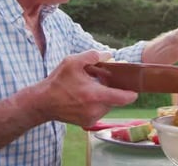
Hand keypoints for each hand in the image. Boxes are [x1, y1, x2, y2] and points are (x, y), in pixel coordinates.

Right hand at [14, 50, 137, 127]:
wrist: (42, 103)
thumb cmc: (57, 82)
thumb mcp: (72, 62)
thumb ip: (92, 56)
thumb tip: (109, 55)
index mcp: (94, 95)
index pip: (122, 98)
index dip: (131, 94)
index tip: (135, 91)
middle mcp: (95, 109)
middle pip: (114, 100)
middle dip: (110, 90)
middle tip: (100, 80)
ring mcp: (91, 118)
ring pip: (107, 106)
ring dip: (103, 97)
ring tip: (90, 88)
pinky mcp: (87, 122)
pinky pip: (99, 111)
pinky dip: (96, 104)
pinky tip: (85, 96)